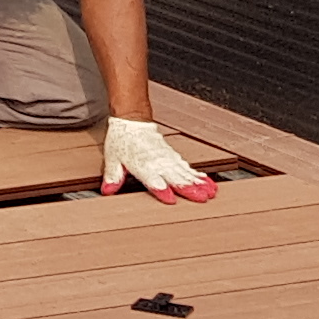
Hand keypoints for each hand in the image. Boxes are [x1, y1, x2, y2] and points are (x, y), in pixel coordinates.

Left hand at [100, 117, 216, 202]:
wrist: (131, 120)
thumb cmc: (121, 140)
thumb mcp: (112, 159)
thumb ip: (113, 176)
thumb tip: (107, 190)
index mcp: (142, 165)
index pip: (153, 179)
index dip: (161, 189)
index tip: (171, 198)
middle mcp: (157, 163)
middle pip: (175, 177)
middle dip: (189, 188)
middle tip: (202, 198)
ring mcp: (167, 159)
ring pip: (185, 173)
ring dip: (198, 183)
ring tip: (210, 192)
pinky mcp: (173, 156)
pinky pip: (187, 167)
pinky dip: (198, 175)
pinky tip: (208, 183)